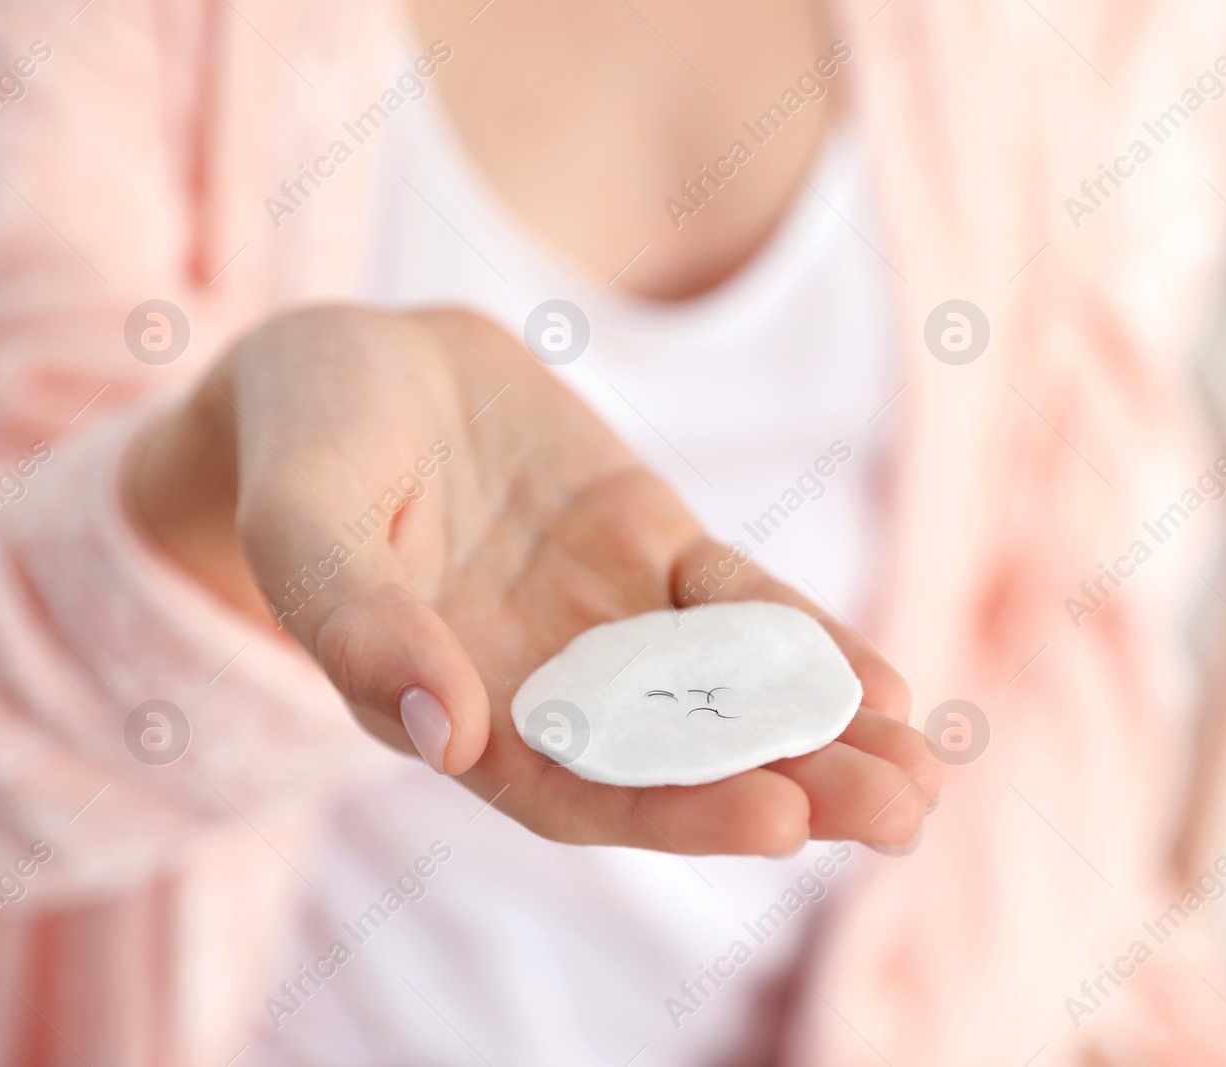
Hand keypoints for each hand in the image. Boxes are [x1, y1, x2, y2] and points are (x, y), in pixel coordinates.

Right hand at [126, 306, 939, 855]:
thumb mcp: (302, 515)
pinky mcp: (656, 556)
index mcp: (455, 709)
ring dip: (825, 739)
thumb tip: (444, 733)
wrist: (363, 369)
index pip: (574, 790)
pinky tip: (881, 685)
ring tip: (922, 776)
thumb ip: (351, 617)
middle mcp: (545, 688)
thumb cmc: (308, 445)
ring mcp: (610, 623)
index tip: (777, 820)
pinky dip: (806, 645)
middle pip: (674, 765)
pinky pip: (740, 610)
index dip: (673, 812)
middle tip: (898, 815)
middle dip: (787, 790)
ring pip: (725, 699)